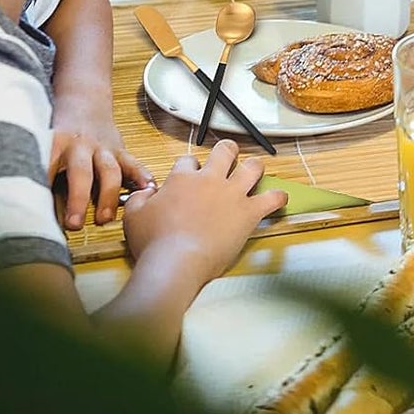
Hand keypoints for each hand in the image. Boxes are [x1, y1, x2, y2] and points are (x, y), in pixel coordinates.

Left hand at [49, 106, 154, 230]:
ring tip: (105, 218)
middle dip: (78, 198)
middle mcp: (81, 145)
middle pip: (81, 172)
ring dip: (108, 196)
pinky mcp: (120, 150)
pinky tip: (148, 190)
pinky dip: (142, 177)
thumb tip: (24, 204)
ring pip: (109, 171)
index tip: (37, 216)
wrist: (85, 100)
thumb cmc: (59, 131)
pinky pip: (133, 164)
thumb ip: (39, 170)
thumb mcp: (43, 144)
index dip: (41, 191)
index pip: (46, 169)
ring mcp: (104, 147)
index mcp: (56, 144)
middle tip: (75, 225)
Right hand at [121, 140, 285, 286]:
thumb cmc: (153, 243)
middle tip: (229, 156)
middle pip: (225, 151)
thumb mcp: (133, 216)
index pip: (189, 161)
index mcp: (183, 179)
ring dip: (255, 167)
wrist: (175, 262)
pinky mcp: (248, 212)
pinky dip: (278, 197)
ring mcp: (232, 194)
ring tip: (255, 171)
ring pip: (253, 167)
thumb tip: (145, 192)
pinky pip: (271, 198)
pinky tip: (280, 198)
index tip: (190, 174)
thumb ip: (139, 199)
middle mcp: (210, 180)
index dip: (190, 166)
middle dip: (228, 151)